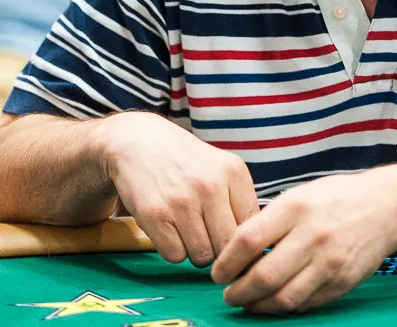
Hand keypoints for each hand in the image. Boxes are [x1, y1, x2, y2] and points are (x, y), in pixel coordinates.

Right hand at [97, 113, 257, 267]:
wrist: (138, 142)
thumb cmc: (185, 161)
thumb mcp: (221, 168)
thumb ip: (241, 202)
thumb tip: (258, 247)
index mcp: (233, 171)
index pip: (252, 226)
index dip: (243, 242)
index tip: (234, 244)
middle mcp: (210, 185)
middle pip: (227, 247)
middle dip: (219, 251)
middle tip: (208, 238)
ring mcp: (181, 200)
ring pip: (202, 256)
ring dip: (195, 251)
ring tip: (187, 229)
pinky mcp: (154, 215)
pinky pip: (174, 256)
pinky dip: (172, 250)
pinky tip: (169, 229)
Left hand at [210, 168, 396, 313]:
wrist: (385, 207)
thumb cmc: (336, 198)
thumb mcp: (299, 195)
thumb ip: (269, 220)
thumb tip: (235, 251)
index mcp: (296, 208)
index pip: (248, 241)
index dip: (226, 262)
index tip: (218, 272)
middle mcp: (313, 235)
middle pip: (263, 276)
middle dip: (238, 292)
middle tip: (228, 294)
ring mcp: (329, 262)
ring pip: (283, 297)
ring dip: (258, 306)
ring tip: (249, 302)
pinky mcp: (342, 282)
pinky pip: (305, 303)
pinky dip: (285, 306)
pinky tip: (276, 300)